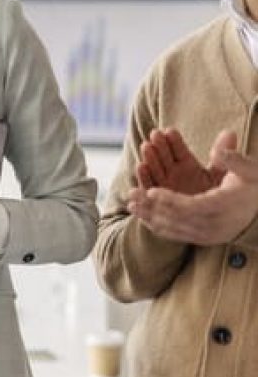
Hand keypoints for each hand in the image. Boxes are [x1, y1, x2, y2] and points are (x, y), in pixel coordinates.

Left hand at [127, 132, 257, 244]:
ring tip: (130, 204)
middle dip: (152, 207)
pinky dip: (157, 226)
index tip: (151, 191)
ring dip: (150, 216)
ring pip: (174, 229)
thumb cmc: (254, 186)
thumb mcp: (250, 170)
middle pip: (178, 219)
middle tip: (131, 194)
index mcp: (224, 207)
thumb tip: (226, 137)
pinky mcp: (202, 239)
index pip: (194, 207)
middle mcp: (215, 225)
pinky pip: (176, 235)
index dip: (170, 200)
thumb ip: (234, 158)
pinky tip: (142, 217)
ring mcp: (208, 235)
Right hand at [135, 128, 224, 193]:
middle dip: (158, 146)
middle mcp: (173, 174)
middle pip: (163, 158)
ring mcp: (163, 186)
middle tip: (154, 135)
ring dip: (149, 157)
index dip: (174, 140)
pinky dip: (144, 177)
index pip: (179, 150)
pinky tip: (141, 166)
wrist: (209, 222)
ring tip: (146, 147)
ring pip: (154, 170)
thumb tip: (230, 132)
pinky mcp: (156, 199)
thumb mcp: (220, 174)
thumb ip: (224, 155)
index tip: (169, 130)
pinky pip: (149, 187)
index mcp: (188, 166)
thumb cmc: (217, 196)